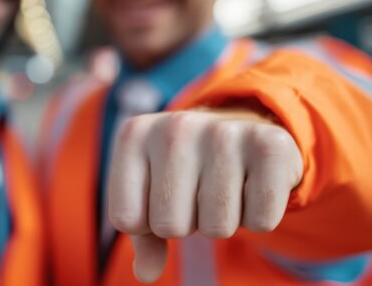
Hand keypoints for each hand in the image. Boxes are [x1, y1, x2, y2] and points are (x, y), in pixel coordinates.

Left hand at [107, 110, 302, 282]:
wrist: (238, 128)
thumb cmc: (183, 171)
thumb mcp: (150, 194)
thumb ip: (142, 237)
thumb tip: (145, 274)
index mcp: (134, 136)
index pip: (126, 220)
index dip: (146, 225)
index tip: (158, 198)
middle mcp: (175, 126)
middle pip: (169, 226)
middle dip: (186, 224)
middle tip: (196, 194)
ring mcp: (223, 131)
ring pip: (217, 228)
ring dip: (222, 222)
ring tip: (224, 188)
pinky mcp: (270, 143)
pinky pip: (260, 221)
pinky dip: (258, 217)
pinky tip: (252, 184)